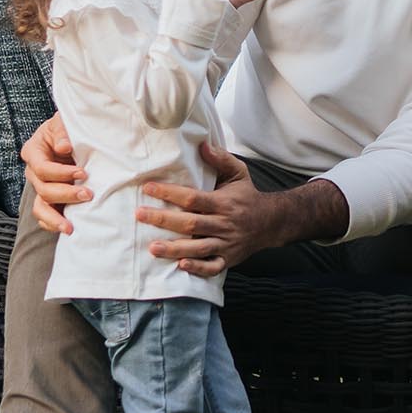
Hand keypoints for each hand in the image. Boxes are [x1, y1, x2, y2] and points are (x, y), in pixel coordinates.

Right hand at [22, 112, 89, 232]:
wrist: (72, 138)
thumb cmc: (67, 128)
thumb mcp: (63, 122)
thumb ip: (62, 131)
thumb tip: (64, 147)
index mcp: (33, 151)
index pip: (42, 167)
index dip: (60, 173)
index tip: (82, 173)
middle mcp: (33, 172)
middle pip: (43, 189)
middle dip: (66, 194)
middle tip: (88, 194)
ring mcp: (40, 187)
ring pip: (40, 208)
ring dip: (55, 218)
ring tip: (71, 228)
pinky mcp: (48, 199)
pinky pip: (44, 217)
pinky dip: (53, 224)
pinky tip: (67, 229)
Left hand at [137, 142, 274, 276]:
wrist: (271, 223)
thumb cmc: (247, 196)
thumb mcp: (239, 173)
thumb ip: (221, 159)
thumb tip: (202, 144)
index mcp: (224, 202)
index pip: (193, 198)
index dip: (170, 193)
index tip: (148, 188)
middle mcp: (225, 224)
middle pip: (191, 223)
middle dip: (163, 220)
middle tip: (140, 215)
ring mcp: (227, 243)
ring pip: (199, 248)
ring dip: (174, 248)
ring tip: (152, 247)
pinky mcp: (228, 259)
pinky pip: (212, 267)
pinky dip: (198, 268)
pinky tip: (180, 265)